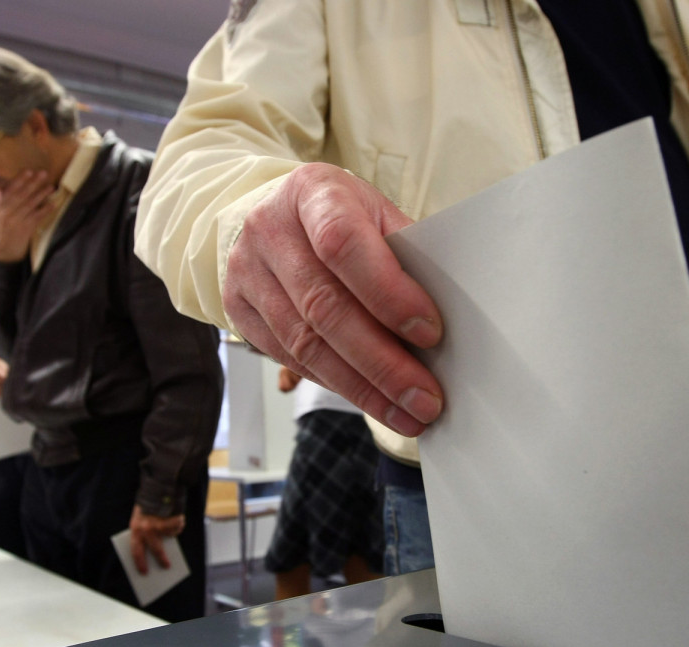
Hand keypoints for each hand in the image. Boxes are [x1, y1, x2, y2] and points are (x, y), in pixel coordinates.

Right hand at [0, 171, 56, 261]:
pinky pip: (37, 217)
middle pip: (22, 194)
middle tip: (44, 173)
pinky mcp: (26, 228)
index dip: (20, 179)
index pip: (10, 188)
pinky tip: (53, 203)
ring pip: (31, 204)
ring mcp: (17, 220)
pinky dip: (45, 210)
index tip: (29, 171)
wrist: (2, 246)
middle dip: (34, 183)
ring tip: (51, 187)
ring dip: (42, 194)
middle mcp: (6, 210)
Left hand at [129, 506, 185, 574]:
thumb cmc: (147, 507)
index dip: (139, 563)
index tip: (144, 572)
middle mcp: (146, 529)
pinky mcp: (170, 520)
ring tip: (174, 529)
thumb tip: (155, 551)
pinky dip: (177, 524)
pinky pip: (176, 528)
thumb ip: (145, 533)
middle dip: (161, 559)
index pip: (136, 551)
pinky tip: (176, 518)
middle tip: (166, 567)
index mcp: (135, 529)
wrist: (156, 489)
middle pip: (155, 550)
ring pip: (169, 537)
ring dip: (172, 533)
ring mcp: (159, 525)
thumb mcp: (141, 520)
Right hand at [224, 163, 443, 436]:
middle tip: (424, 398)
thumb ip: (406, 254)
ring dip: (361, 387)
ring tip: (405, 412)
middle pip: (324, 306)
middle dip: (382, 362)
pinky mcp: (238, 310)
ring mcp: (246, 271)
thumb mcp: (375, 214)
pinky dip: (336, 384)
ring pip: (305, 344)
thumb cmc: (340, 217)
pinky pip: (290, 359)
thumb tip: (450, 316)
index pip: (343, 244)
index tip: (430, 334)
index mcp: (313, 192)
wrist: (272, 215)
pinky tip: (370, 400)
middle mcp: (269, 228)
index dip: (388, 293)